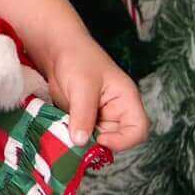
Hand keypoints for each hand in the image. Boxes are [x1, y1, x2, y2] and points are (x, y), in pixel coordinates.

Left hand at [43, 34, 147, 151]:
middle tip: (78, 139)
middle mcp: (116, 111)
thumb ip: (83, 115)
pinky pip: (82, 136)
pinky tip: (61, 130)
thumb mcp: (82, 87)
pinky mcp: (83, 119)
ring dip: (83, 142)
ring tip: (67, 132)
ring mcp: (99, 117)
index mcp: (126, 100)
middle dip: (99, 144)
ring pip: (97, 141)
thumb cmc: (77, 59)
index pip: (138, 130)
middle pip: (117, 139)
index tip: (100, 140)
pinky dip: (72, 137)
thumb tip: (80, 141)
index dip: (123, 141)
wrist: (56, 49)